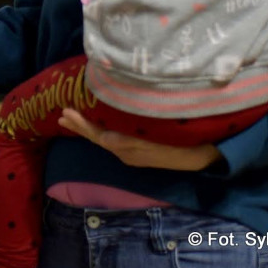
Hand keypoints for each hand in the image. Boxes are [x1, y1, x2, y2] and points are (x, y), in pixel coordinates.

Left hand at [58, 108, 222, 170]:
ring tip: (73, 118)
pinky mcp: (141, 152)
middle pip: (98, 138)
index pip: (97, 135)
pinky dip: (103, 130)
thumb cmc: (182, 141)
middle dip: (80, 126)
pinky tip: (101, 124)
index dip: (81, 124)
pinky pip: (115, 140)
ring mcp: (133, 154)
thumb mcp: (156, 138)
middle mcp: (126, 153)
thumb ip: (130, 140)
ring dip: (89, 128)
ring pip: (105, 139)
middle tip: (62, 115)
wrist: (205, 155)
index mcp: (127, 148)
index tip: (65, 112)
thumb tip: (106, 139)